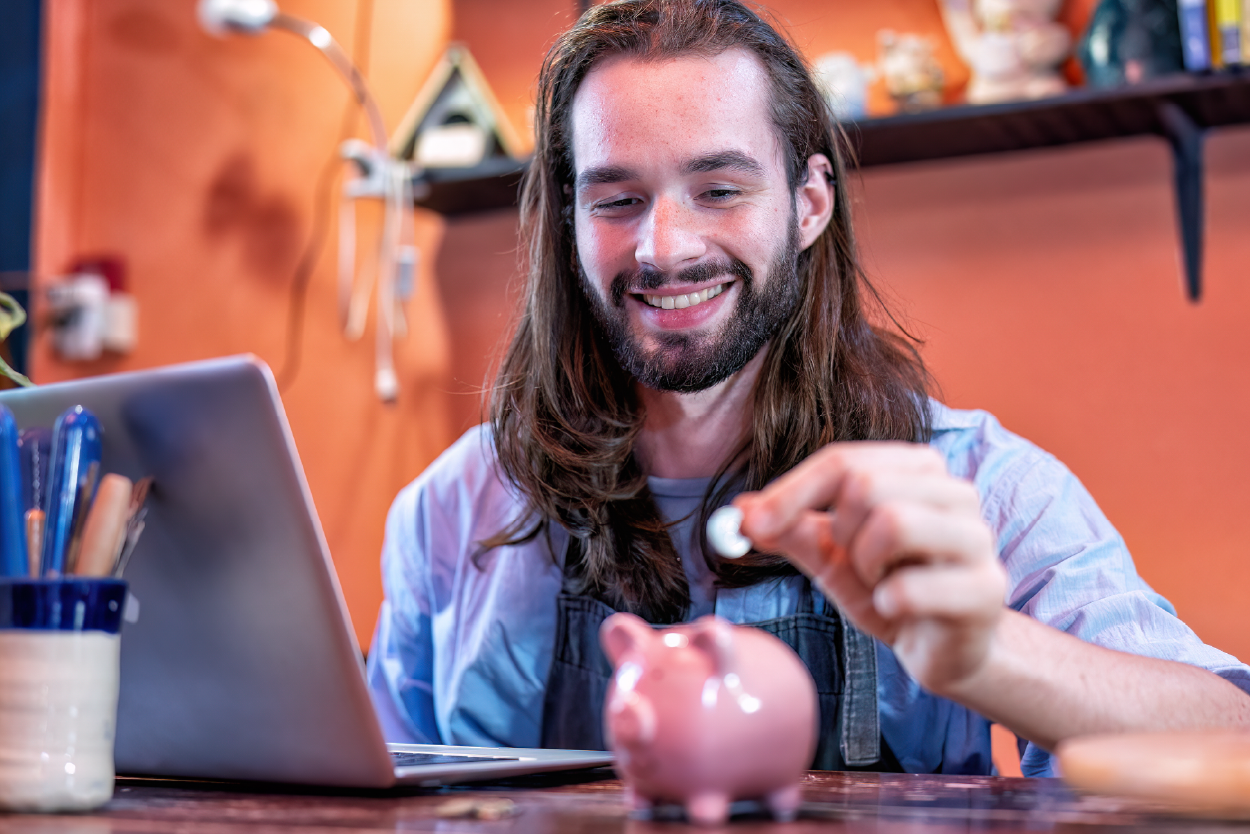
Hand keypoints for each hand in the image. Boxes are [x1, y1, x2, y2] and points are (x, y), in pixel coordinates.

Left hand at [735, 442, 1006, 696]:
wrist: (944, 649)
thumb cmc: (891, 591)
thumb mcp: (832, 558)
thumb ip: (792, 530)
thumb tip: (741, 509)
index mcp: (916, 470)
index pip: (842, 460)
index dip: (791, 491)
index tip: (753, 523)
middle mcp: (954, 492)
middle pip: (866, 483)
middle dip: (839, 531)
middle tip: (852, 562)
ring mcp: (976, 538)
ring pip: (894, 522)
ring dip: (866, 565)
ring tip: (879, 584)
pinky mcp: (984, 588)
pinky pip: (912, 585)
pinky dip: (888, 602)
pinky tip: (898, 610)